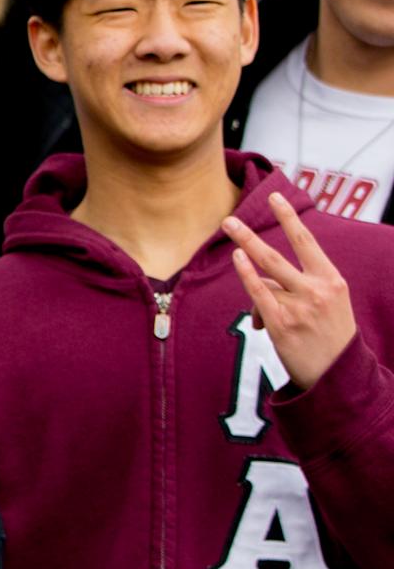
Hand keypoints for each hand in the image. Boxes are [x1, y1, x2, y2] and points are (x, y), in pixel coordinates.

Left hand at [225, 192, 357, 390]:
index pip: (306, 242)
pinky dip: (247, 275)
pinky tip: (238, 259)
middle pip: (275, 256)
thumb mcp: (326, 303)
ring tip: (232, 238)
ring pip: (264, 281)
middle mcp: (316, 290)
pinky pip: (258, 294)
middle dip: (249, 236)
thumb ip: (295, 288)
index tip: (275, 197)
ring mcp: (298, 307)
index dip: (289, 218)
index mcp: (331, 279)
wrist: (338, 372)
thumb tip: (259, 291)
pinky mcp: (282, 325)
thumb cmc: (328, 332)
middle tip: (229, 219)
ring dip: (250, 271)